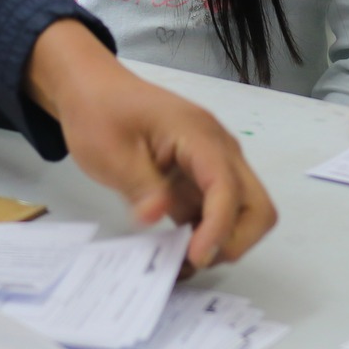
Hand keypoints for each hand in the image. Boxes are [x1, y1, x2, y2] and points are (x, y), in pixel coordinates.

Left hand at [25, 20, 275, 269]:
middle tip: (194, 259)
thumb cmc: (99, 111)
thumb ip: (140, 187)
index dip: (219, 227)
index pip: (227, 186)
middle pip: (256, 204)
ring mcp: (211, 164)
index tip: (195, 257)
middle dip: (235, 239)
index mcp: (198, 134)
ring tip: (181, 260)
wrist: (92, 88)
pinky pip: (217, 212)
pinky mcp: (199, 178)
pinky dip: (207, 235)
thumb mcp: (110, 152)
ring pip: (244, 211)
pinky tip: (177, 249)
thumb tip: (157, 219)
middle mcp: (217, 149)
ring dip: (223, 240)